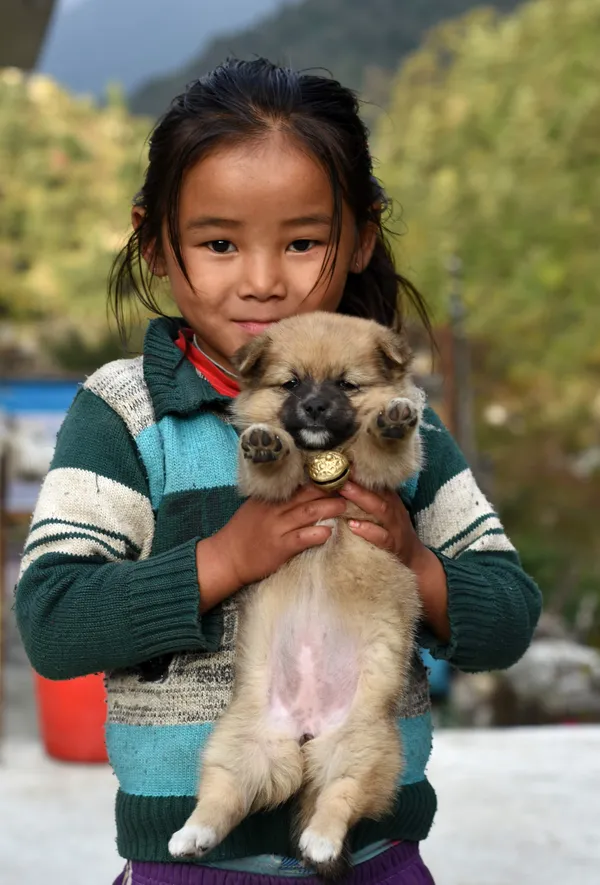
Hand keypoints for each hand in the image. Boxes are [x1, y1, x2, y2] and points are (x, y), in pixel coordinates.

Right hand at [196, 485, 345, 610]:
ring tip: (344, 505)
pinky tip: (328, 532)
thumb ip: (275, 500)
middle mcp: (273, 509)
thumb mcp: (255, 509)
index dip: (318, 479)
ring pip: (308, 513)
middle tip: (348, 488)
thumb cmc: (242, 533)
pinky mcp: (280, 547)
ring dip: (329, 508)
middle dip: (329, 491)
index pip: (297, 484)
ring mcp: (276, 528)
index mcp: (268, 498)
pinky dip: (317, 534)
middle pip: (306, 495)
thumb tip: (301, 491)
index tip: (335, 475)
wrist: (226, 557)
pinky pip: (302, 538)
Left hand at [340, 480, 450, 641]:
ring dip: (361, 500)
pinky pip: (381, 537)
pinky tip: (353, 526)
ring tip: (343, 492)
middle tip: (337, 474)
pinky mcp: (394, 546)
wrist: (415, 560)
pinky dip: (368, 531)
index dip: (358, 471)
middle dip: (356, 482)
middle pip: (375, 492)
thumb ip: (365, 498)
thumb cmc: (390, 533)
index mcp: (389, 499)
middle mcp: (393, 509)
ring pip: (379, 510)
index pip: (374, 482)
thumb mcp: (381, 512)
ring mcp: (395, 527)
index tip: (338, 462)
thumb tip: (338, 482)